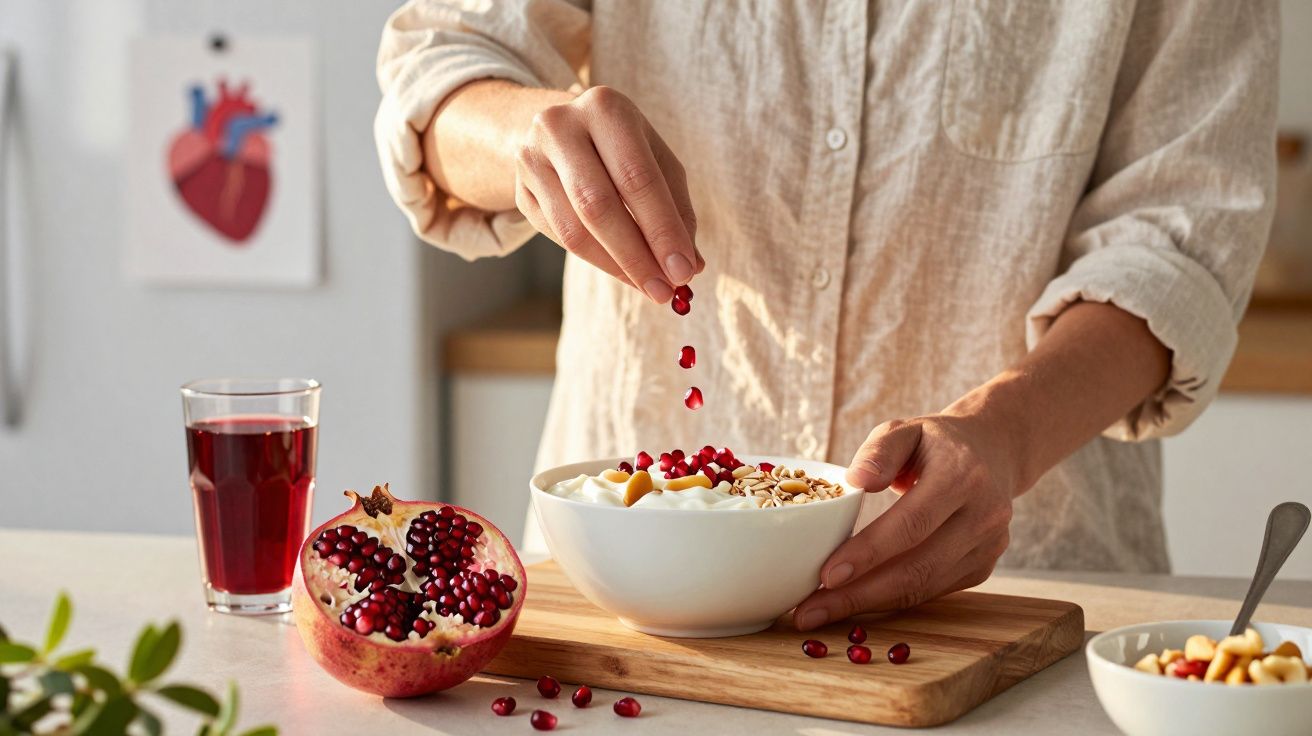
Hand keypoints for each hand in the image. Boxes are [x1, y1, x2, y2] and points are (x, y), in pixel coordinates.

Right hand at [513, 85, 702, 301]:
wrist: (561, 130)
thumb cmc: (621, 147)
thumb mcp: (656, 159)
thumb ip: (677, 209)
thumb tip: (690, 265)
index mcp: (604, 108)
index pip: (637, 178)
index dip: (662, 229)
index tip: (684, 271)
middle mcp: (559, 126)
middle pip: (598, 206)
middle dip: (636, 256)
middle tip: (665, 291)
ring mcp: (531, 159)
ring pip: (574, 230)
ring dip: (616, 267)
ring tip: (648, 287)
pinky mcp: (520, 191)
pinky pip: (559, 238)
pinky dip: (596, 260)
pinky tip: (622, 270)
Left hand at [792, 415, 1017, 629]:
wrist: (992, 453)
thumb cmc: (935, 442)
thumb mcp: (905, 430)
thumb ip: (879, 451)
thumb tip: (855, 481)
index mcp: (963, 476)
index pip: (912, 523)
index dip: (869, 553)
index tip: (826, 575)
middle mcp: (984, 515)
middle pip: (917, 568)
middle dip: (859, 595)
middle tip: (810, 611)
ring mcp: (988, 546)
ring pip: (923, 588)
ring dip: (869, 605)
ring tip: (821, 612)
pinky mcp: (982, 567)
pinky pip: (931, 592)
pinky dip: (890, 600)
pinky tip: (855, 601)